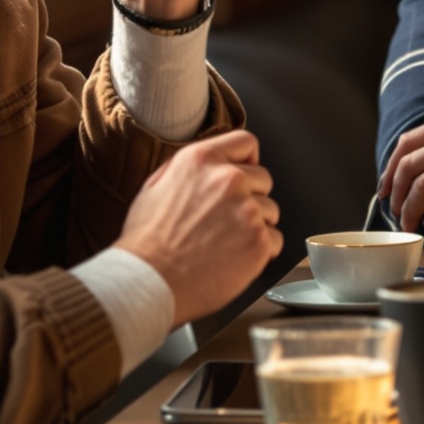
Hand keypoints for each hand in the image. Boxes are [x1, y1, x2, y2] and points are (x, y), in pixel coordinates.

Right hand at [118, 129, 280, 323]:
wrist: (149, 281)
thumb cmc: (147, 242)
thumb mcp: (155, 186)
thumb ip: (188, 168)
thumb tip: (208, 165)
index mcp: (202, 160)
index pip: (246, 142)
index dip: (246, 160)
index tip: (244, 174)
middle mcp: (228, 179)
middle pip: (263, 178)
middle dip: (250, 197)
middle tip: (227, 220)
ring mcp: (247, 210)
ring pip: (271, 210)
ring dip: (255, 225)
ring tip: (225, 243)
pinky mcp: (259, 241)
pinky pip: (276, 240)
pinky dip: (261, 251)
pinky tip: (234, 258)